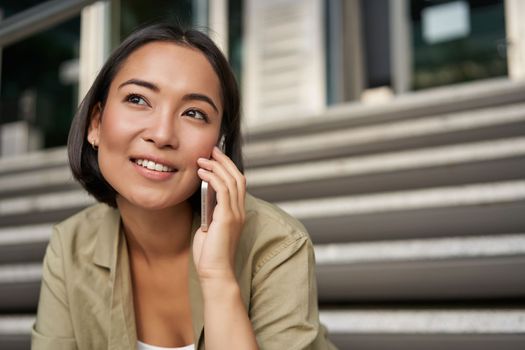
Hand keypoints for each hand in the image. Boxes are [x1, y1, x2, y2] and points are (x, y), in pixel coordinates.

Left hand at [194, 146, 245, 280]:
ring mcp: (235, 214)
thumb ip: (210, 211)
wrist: (214, 272)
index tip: (215, 156)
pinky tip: (202, 172)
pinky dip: (212, 178)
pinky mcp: (226, 218)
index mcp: (237, 213)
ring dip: (216, 167)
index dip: (228, 167)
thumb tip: (204, 196)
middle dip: (224, 161)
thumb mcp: (209, 227)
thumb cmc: (209, 254)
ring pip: (231, 180)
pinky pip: (223, 190)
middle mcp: (240, 211)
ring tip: (202, 159)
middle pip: (237, 177)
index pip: (237, 183)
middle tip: (211, 150)